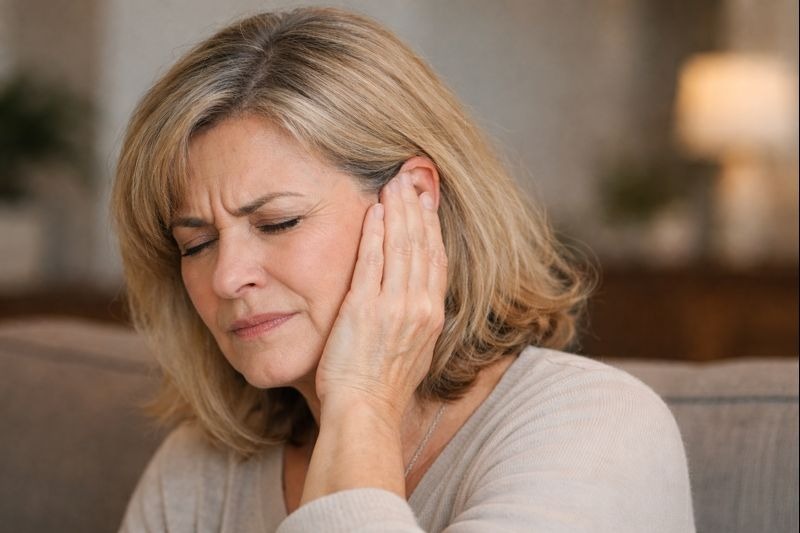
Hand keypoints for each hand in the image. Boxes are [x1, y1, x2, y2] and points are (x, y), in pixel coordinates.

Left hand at [315, 169, 447, 422]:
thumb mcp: (415, 351)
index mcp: (433, 316)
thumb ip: (417, 320)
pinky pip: (372, 261)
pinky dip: (375, 233)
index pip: (437, 259)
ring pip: (401, 246)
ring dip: (398, 211)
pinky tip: (374, 211)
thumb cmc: (383, 387)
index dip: (432, 226)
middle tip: (409, 179)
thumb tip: (416, 298)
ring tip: (392, 185)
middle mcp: (420, 307)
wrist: (366, 412)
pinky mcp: (365, 308)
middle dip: (416, 208)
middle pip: (422, 245)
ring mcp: (394, 306)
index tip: (427, 202)